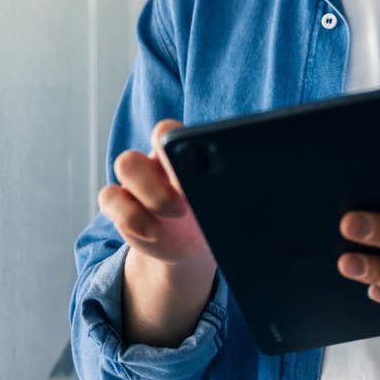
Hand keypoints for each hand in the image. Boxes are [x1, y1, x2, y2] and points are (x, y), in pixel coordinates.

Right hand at [99, 119, 217, 346]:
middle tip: (184, 202)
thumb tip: (269, 187)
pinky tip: (151, 235)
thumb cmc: (216, 216)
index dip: (176, 144)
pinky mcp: (122, 207)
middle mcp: (156, 162)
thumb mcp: (227, 205)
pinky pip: (110, 198)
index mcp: (181, 153)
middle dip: (158, 173)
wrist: (193, 247)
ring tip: (167, 220)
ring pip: (124, 164)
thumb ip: (234, 190)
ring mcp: (136, 183)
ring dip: (145, 192)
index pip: (169, 132)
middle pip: (149, 141)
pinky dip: (128, 216)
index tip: (196, 170)